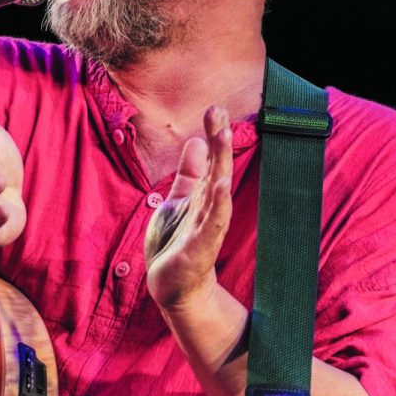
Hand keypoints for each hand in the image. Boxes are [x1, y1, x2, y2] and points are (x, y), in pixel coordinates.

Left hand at [145, 106, 233, 310]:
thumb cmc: (176, 243)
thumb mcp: (178, 200)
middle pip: (216, 169)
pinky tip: (222, 185)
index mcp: (202, 195)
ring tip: (222, 137)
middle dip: (219, 141)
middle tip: (220, 112)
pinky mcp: (199, 248)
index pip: (210, 160)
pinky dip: (217, 204)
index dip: (213, 135)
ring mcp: (206, 227)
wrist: (173, 287)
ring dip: (220, 164)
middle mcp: (208, 207)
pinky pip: (211, 223)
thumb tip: (195, 141)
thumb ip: (188, 173)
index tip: (216, 108)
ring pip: (215, 191)